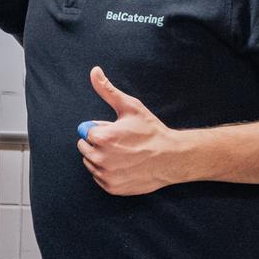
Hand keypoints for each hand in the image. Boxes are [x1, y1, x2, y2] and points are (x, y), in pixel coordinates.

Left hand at [77, 66, 184, 196]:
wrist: (172, 157)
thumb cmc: (151, 131)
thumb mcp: (130, 107)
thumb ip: (107, 90)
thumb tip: (94, 71)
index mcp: (101, 138)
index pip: (86, 132)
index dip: (102, 129)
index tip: (118, 131)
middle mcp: (100, 159)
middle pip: (85, 148)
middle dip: (99, 143)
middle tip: (121, 142)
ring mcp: (105, 175)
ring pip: (91, 163)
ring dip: (102, 158)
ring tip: (124, 154)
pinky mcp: (111, 187)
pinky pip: (99, 177)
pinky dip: (108, 172)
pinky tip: (125, 166)